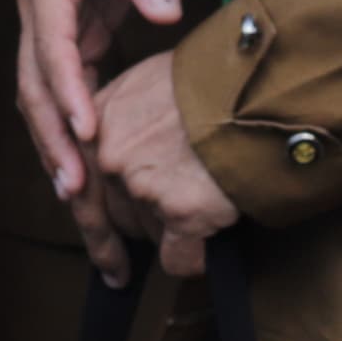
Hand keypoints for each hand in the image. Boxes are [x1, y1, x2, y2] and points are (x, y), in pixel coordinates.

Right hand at [16, 0, 188, 269]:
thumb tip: (163, 13)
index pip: (52, 43)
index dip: (68, 92)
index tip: (88, 134)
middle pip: (33, 79)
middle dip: (52, 135)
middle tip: (76, 189)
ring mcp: (49, 17)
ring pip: (41, 89)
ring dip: (56, 139)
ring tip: (78, 195)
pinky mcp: (69, 30)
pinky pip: (64, 84)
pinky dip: (73, 122)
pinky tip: (88, 163)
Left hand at [89, 55, 239, 277]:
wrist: (261, 89)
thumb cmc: (214, 80)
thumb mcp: (151, 82)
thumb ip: (123, 122)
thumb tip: (118, 164)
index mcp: (98, 119)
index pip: (80, 185)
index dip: (93, 221)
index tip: (102, 251)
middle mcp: (111, 154)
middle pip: (116, 215)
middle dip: (138, 224)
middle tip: (135, 254)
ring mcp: (142, 186)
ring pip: (148, 236)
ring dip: (172, 230)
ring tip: (207, 195)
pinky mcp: (180, 214)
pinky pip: (180, 260)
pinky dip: (197, 257)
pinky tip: (214, 236)